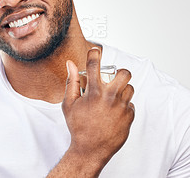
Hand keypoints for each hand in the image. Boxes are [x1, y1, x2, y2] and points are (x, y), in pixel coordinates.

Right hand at [62, 47, 134, 166]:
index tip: (95, 51)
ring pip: (130, 88)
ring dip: (121, 90)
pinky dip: (123, 106)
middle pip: (124, 73)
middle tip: (113, 79)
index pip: (95, 65)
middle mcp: (110, 97)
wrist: (90, 149)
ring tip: (111, 98)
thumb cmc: (78, 127)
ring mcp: (121, 107)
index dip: (94, 54)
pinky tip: (113, 113)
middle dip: (120, 73)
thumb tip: (71, 65)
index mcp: (94, 92)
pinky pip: (131, 104)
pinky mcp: (129, 117)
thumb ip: (72, 82)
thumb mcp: (69, 104)